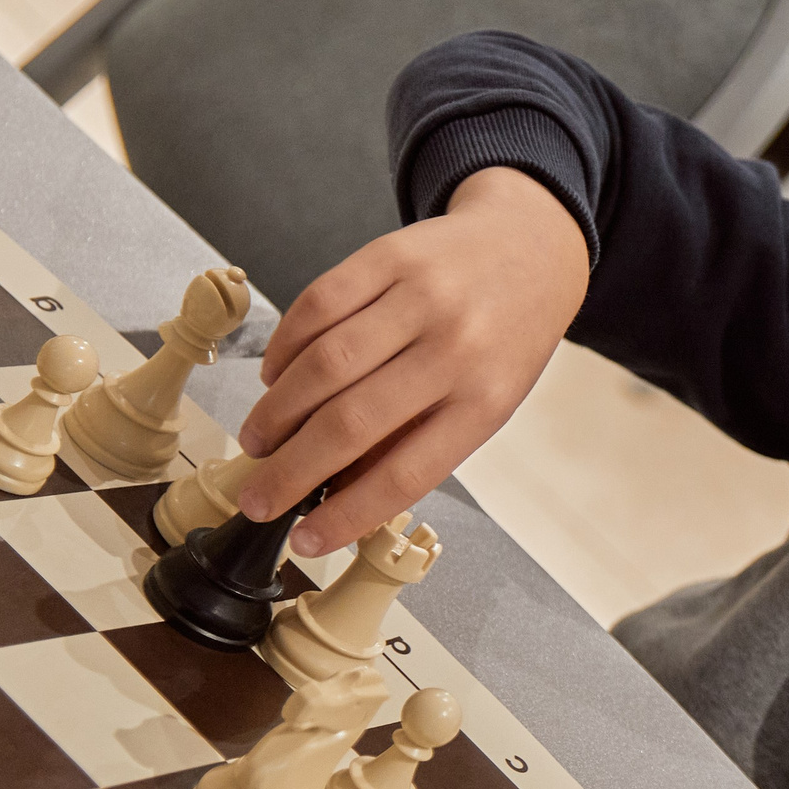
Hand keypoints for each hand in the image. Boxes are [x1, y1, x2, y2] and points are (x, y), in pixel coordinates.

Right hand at [235, 167, 589, 556]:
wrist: (530, 248)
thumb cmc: (504, 337)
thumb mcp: (487, 402)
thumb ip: (417, 442)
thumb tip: (338, 495)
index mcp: (486, 401)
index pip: (406, 473)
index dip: (346, 514)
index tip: (306, 540)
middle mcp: (457, 348)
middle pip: (352, 422)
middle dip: (291, 470)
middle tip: (258, 497)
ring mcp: (423, 297)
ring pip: (325, 364)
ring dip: (278, 412)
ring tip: (259, 439)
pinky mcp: (391, 255)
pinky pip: (319, 304)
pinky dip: (285, 348)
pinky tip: (276, 377)